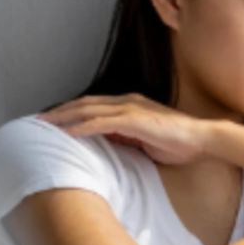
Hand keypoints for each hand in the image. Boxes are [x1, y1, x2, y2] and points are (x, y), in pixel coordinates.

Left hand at [37, 94, 212, 165]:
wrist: (202, 138)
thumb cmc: (181, 142)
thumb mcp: (147, 139)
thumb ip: (128, 136)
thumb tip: (110, 139)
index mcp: (132, 105)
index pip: (95, 105)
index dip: (72, 111)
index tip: (56, 119)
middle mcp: (128, 102)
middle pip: (85, 104)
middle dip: (61, 111)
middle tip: (41, 119)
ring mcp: (130, 109)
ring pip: (88, 110)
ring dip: (65, 117)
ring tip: (46, 125)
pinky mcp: (134, 120)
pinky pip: (101, 123)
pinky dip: (82, 127)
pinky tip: (67, 133)